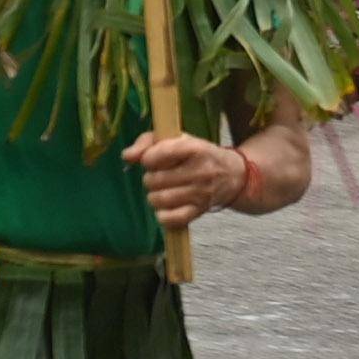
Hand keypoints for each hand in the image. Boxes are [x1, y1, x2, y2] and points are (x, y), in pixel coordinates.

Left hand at [127, 130, 249, 227]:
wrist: (232, 175)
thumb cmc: (198, 154)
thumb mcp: (178, 139)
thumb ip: (148, 142)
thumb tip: (126, 156)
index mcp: (194, 148)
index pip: (156, 155)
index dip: (148, 159)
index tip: (154, 159)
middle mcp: (200, 171)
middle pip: (154, 180)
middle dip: (151, 178)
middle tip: (159, 176)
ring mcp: (201, 193)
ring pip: (159, 199)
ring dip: (154, 196)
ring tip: (161, 190)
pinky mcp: (200, 211)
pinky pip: (170, 219)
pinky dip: (162, 215)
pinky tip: (166, 207)